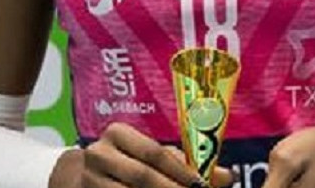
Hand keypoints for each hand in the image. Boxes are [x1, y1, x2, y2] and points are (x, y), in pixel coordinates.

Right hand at [82, 123, 234, 187]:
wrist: (87, 177)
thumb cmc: (131, 162)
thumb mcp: (154, 156)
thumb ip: (188, 164)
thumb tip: (227, 177)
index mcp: (117, 133)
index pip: (154, 152)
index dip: (180, 171)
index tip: (201, 185)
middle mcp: (99, 153)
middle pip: (142, 176)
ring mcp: (89, 179)